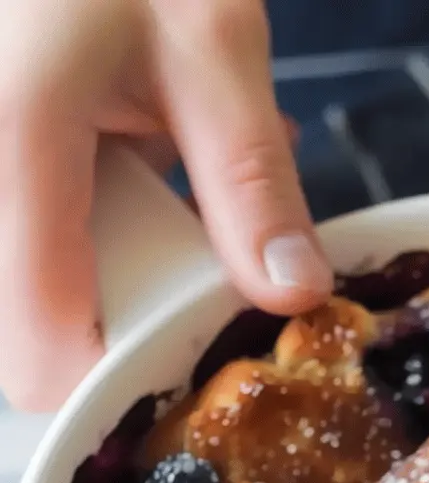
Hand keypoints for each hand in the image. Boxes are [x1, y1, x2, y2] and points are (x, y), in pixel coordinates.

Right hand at [0, 0, 330, 410]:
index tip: (176, 372)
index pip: (37, 357)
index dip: (107, 390)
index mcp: (13, 147)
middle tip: (183, 274)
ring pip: (30, 282)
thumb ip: (247, 178)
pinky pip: (34, 227)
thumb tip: (288, 294)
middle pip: (25, 332)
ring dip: (104, 267)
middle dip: (113, 322)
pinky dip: (83, 220)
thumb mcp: (206, 35)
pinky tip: (124, 158)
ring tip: (156, 191)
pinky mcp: (3, 160)